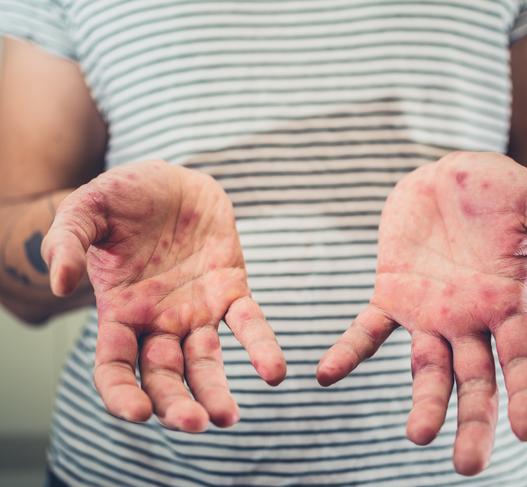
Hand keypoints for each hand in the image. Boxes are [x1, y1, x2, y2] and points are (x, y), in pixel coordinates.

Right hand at [42, 160, 285, 431]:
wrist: (171, 179)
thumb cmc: (124, 197)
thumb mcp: (88, 210)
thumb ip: (68, 242)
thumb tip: (60, 284)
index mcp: (119, 312)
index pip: (114, 367)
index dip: (121, 394)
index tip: (137, 413)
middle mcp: (158, 321)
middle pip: (164, 376)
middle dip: (176, 405)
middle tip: (196, 424)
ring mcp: (196, 310)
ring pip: (205, 361)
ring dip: (216, 390)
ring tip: (228, 418)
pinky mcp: (230, 290)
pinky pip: (248, 324)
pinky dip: (261, 347)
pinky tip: (274, 372)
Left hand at [317, 152, 526, 474]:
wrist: (444, 174)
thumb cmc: (496, 188)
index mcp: (506, 303)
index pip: (522, 360)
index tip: (525, 431)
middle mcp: (468, 319)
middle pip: (474, 380)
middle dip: (474, 420)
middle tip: (467, 464)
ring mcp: (428, 311)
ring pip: (426, 368)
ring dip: (423, 402)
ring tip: (417, 436)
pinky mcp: (391, 293)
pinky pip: (367, 331)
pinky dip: (349, 353)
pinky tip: (327, 375)